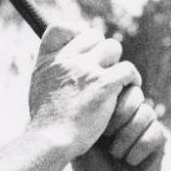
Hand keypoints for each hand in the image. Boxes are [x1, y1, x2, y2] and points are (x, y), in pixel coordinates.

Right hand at [29, 25, 141, 158]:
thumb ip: (52, 76)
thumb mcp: (38, 93)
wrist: (50, 142)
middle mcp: (66, 61)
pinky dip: (131, 78)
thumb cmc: (45, 126)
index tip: (81, 48)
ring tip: (116, 80)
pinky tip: (130, 87)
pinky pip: (127, 69)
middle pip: (93, 36)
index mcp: (47, 62)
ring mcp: (85, 70)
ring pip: (113, 48)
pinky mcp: (104, 84)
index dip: (74, 33)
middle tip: (103, 69)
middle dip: (100, 50)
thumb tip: (63, 71)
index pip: (59, 28)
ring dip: (115, 63)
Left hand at [73, 84, 165, 170]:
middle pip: (136, 94)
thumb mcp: (80, 140)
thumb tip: (83, 94)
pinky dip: (138, 149)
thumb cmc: (88, 169)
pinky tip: (128, 161)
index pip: (117, 87)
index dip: (111, 99)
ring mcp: (146, 127)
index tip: (97, 121)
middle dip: (120, 114)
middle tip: (106, 134)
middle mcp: (130, 115)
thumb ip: (84, 117)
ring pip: (146, 114)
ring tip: (115, 154)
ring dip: (127, 136)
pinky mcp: (158, 143)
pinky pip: (155, 133)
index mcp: (111, 110)